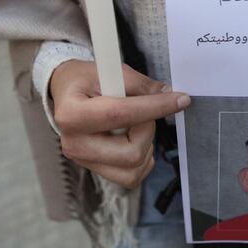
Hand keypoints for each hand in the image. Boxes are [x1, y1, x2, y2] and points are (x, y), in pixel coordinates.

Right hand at [49, 60, 190, 187]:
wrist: (67, 93)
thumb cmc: (86, 79)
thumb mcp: (109, 70)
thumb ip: (140, 84)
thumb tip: (169, 95)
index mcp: (72, 114)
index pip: (120, 115)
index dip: (155, 107)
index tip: (180, 99)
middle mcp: (74, 143)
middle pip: (130, 152)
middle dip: (148, 129)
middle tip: (145, 112)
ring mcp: (83, 161)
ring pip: (133, 168)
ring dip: (146, 145)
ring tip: (136, 125)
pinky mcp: (95, 170)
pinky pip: (131, 177)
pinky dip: (142, 160)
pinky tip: (134, 140)